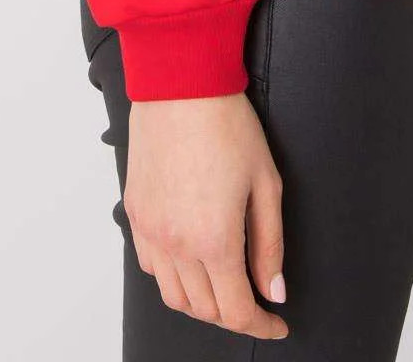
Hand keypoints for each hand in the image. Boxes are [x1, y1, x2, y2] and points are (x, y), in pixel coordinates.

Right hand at [124, 91, 288, 338]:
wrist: (180, 85)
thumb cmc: (227, 124)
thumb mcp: (266, 183)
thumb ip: (270, 244)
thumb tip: (275, 290)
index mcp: (214, 240)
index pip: (238, 311)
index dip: (261, 326)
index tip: (278, 325)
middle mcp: (177, 244)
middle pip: (205, 310)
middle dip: (235, 316)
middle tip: (257, 303)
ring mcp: (151, 231)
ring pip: (174, 296)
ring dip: (202, 304)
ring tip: (226, 289)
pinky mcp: (135, 214)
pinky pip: (151, 267)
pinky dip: (173, 279)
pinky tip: (192, 263)